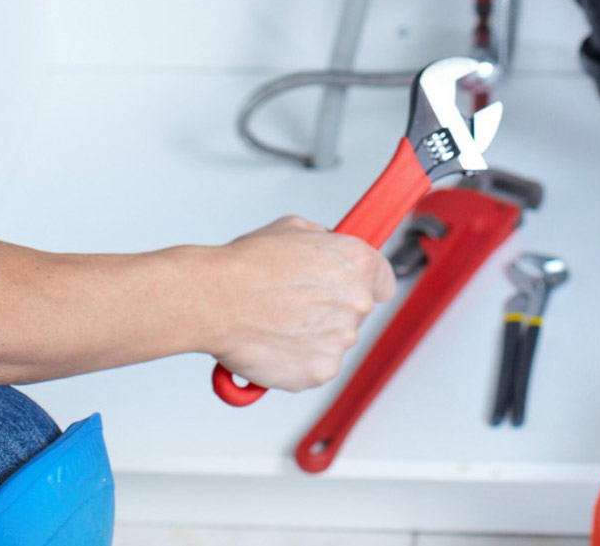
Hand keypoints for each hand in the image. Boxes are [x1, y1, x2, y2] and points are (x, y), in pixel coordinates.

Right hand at [202, 216, 396, 391]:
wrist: (215, 300)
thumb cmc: (247, 266)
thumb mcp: (293, 229)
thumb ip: (324, 242)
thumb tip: (327, 249)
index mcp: (358, 265)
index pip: (384, 282)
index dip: (364, 284)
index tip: (349, 288)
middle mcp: (357, 304)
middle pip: (355, 313)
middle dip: (329, 309)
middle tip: (293, 303)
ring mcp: (340, 341)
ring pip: (333, 341)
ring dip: (311, 336)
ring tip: (275, 320)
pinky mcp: (320, 370)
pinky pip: (314, 366)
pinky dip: (295, 360)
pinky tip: (272, 342)